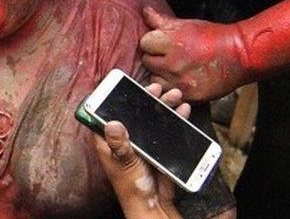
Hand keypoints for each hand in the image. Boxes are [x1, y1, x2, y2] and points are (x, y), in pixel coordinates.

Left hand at [93, 83, 187, 218]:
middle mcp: (124, 136)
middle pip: (133, 110)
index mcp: (108, 140)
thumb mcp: (125, 163)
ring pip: (151, 117)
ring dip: (163, 105)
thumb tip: (112, 124)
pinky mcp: (157, 146)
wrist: (153, 204)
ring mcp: (141, 140)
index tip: (124, 85)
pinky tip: (183, 109)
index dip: (113, 97)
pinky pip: (165, 127)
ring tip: (174, 95)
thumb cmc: (132, 186)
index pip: (106, 113)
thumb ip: (119, 145)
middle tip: (157, 87)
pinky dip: (174, 117)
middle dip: (146, 98)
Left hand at [140, 7, 248, 101]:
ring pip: (154, 79)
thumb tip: (145, 10)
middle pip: (147, 62)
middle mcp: (173, 63)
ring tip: (174, 69)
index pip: (144, 43)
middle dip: (155, 58)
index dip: (152, 42)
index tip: (161, 43)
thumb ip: (161, 20)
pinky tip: (180, 79)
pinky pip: (168, 93)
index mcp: (172, 42)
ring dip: (161, 75)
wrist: (240, 55)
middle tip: (169, 56)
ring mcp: (180, 81)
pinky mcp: (188, 95)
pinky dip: (171, 87)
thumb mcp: (186, 24)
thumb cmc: (212, 37)